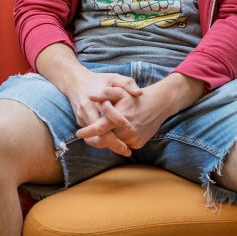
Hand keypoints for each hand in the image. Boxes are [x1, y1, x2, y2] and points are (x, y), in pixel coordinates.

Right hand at [62, 69, 142, 156]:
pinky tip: (114, 145)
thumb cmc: (98, 80)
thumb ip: (127, 83)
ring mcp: (81, 116)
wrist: (74, 81)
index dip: (118, 120)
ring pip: (93, 137)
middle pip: (98, 131)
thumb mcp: (113, 77)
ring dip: (108, 145)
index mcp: (96, 97)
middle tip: (127, 151)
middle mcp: (86, 108)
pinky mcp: (80, 121)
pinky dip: (101, 142)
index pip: (106, 111)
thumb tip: (139, 93)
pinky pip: (90, 135)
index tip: (130, 128)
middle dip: (113, 143)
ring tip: (123, 150)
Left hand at [78, 74, 202, 150]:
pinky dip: (116, 142)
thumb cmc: (134, 97)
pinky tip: (111, 136)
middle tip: (84, 138)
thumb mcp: (119, 90)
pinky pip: (123, 145)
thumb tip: (90, 96)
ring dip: (104, 142)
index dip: (87, 132)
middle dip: (93, 140)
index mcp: (120, 117)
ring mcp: (133, 139)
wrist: (157, 105)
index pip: (99, 128)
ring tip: (94, 137)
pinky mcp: (138, 144)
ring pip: (113, 144)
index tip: (78, 134)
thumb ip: (104, 93)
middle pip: (105, 140)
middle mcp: (127, 131)